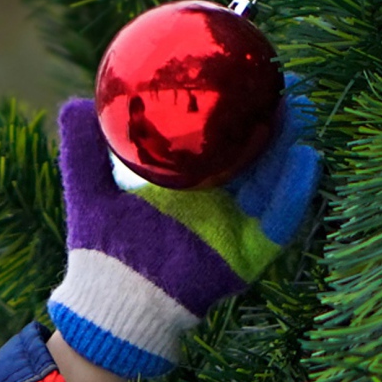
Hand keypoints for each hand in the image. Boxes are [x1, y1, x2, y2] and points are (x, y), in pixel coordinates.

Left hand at [47, 86, 320, 377]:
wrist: (107, 306)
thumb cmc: (100, 253)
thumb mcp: (90, 193)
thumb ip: (84, 152)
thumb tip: (75, 103)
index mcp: (184, 185)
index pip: (219, 141)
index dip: (236, 110)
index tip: (245, 75)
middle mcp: (215, 202)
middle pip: (254, 154)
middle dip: (272, 120)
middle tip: (282, 82)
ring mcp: (233, 227)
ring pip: (272, 179)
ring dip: (288, 145)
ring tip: (295, 110)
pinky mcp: (245, 254)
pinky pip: (279, 221)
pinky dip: (293, 192)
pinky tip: (305, 160)